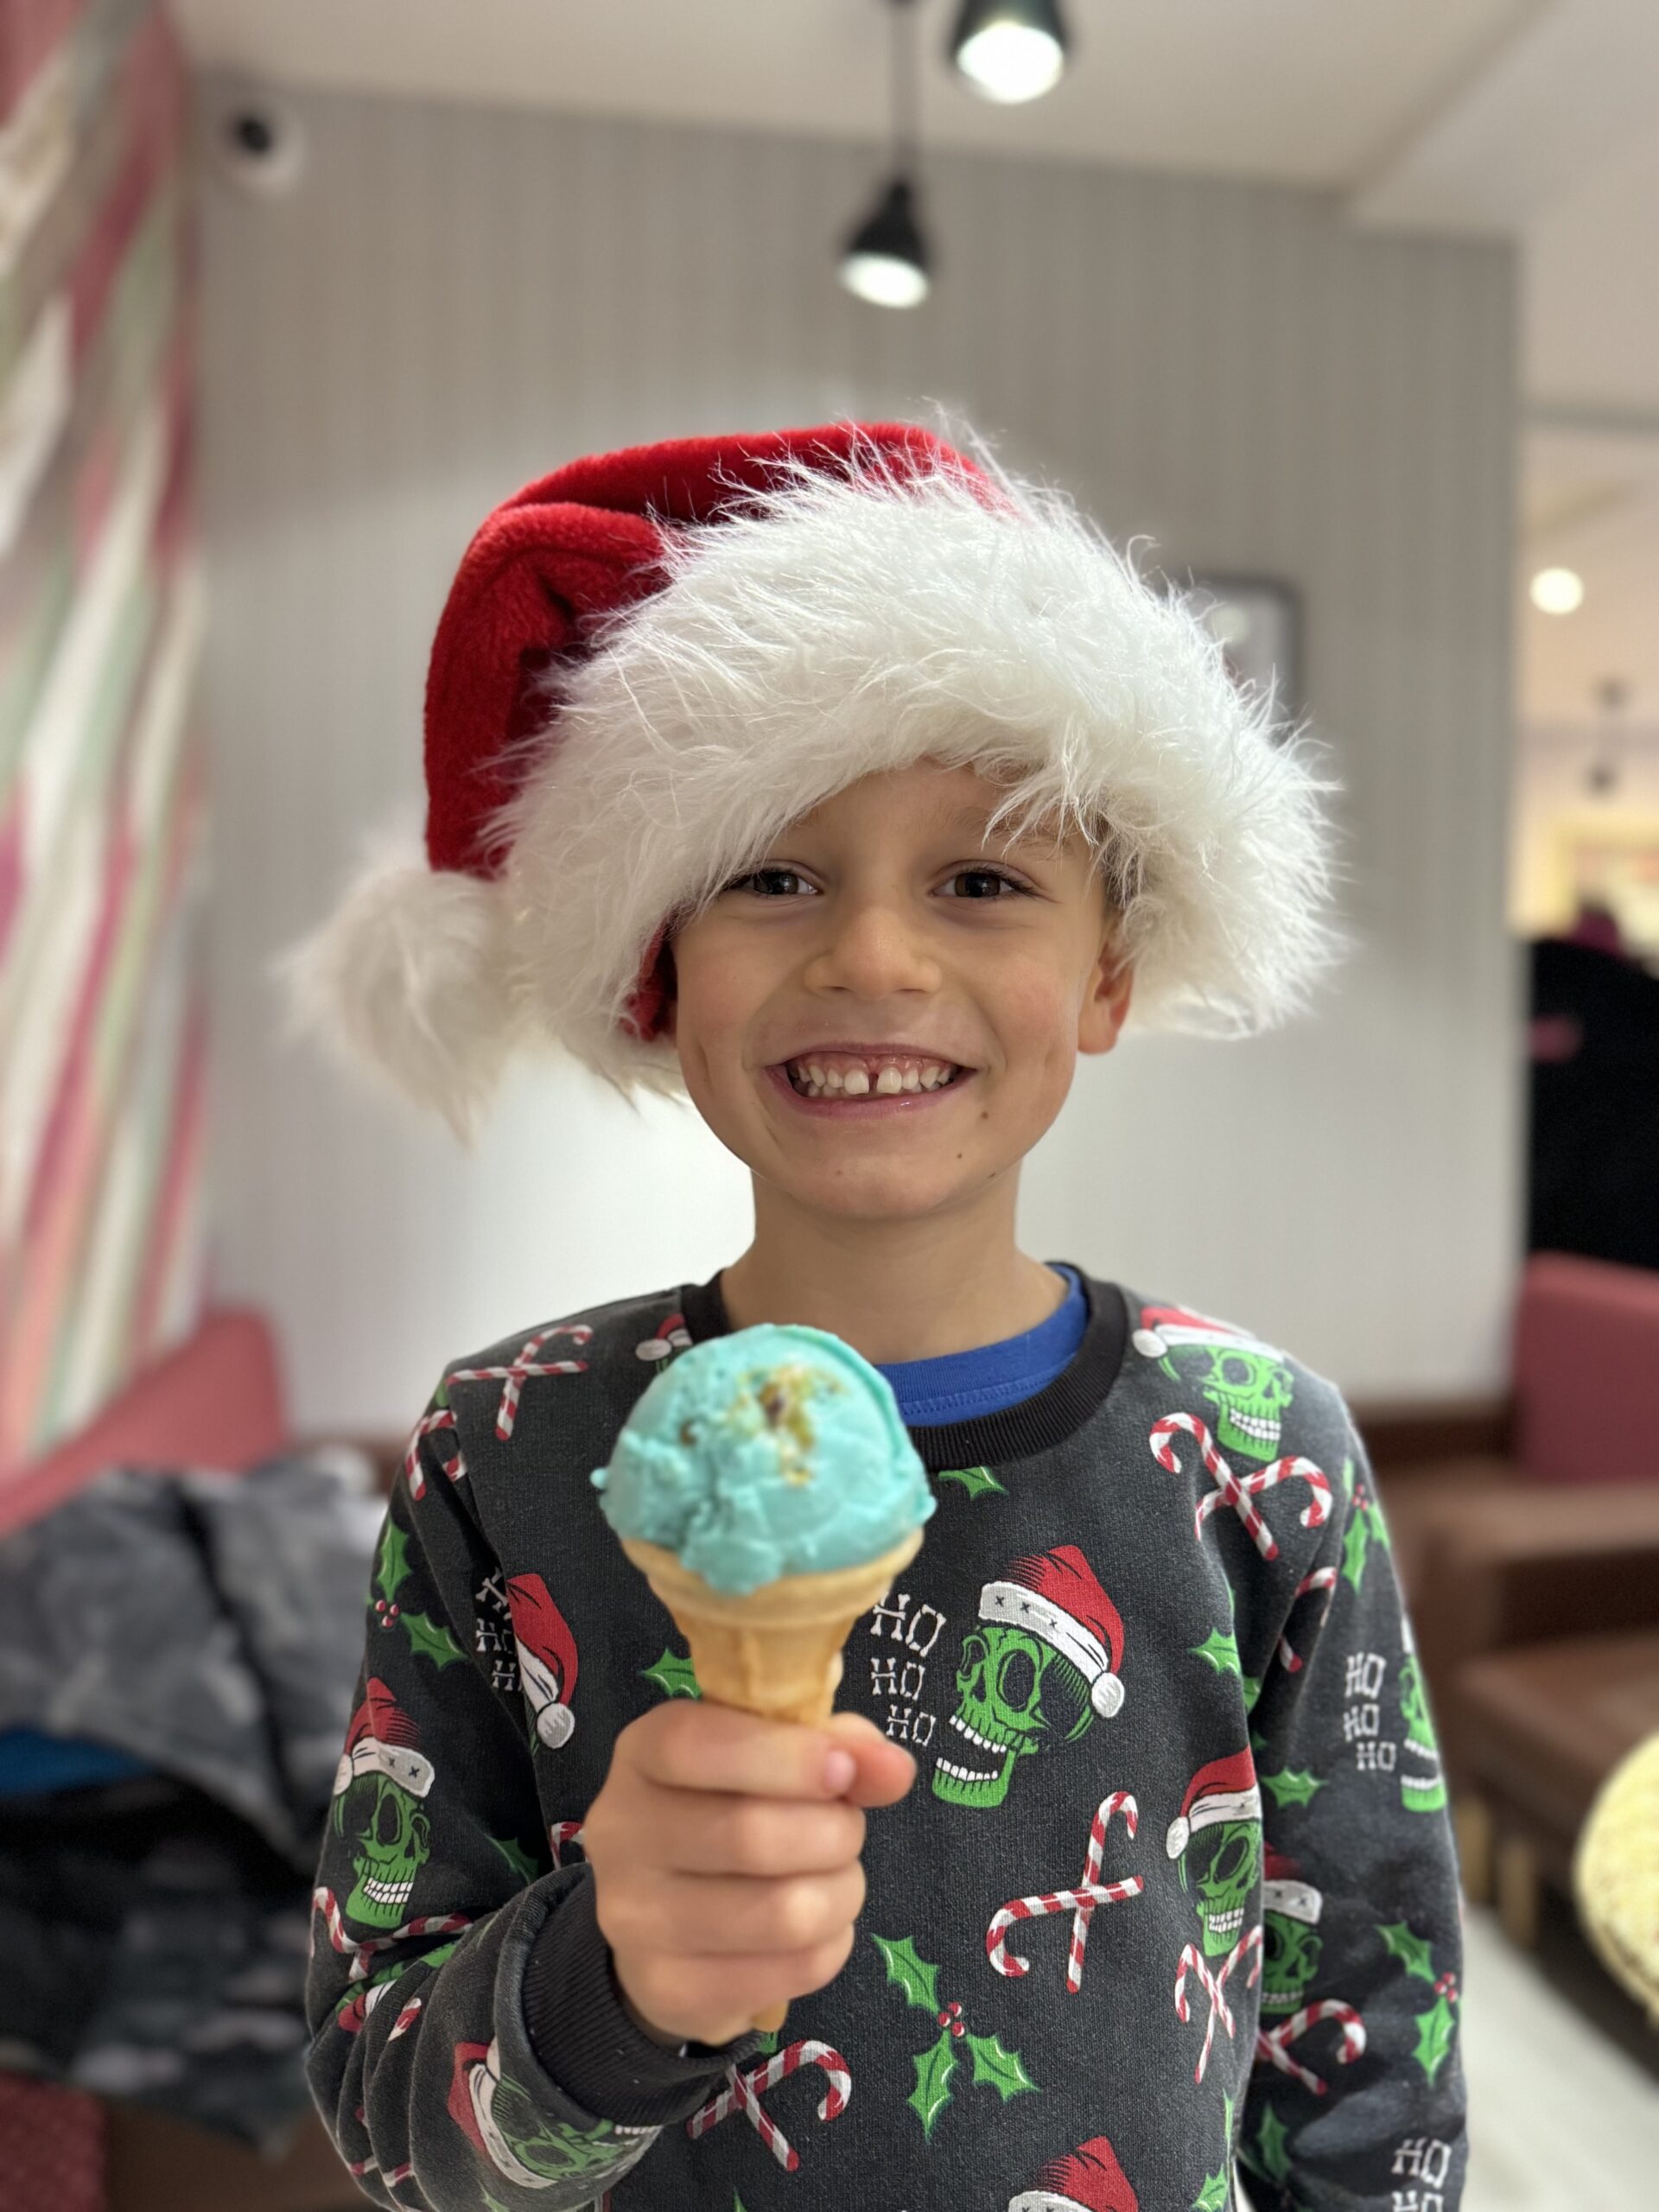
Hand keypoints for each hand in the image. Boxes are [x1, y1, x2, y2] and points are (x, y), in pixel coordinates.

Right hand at [582, 1703, 915, 2048]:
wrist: (665, 1918)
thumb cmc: (729, 1808)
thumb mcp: (772, 1756)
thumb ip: (836, 1745)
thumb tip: (893, 1768)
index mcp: (641, 1755)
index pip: (693, 1746)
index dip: (782, 1756)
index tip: (843, 1770)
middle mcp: (621, 1835)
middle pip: (750, 1836)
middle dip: (833, 1831)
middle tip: (847, 1829)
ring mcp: (636, 1921)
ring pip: (782, 1912)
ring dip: (842, 1892)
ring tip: (838, 1879)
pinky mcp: (669, 1990)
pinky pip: (791, 1971)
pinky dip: (831, 1945)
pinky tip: (818, 1928)